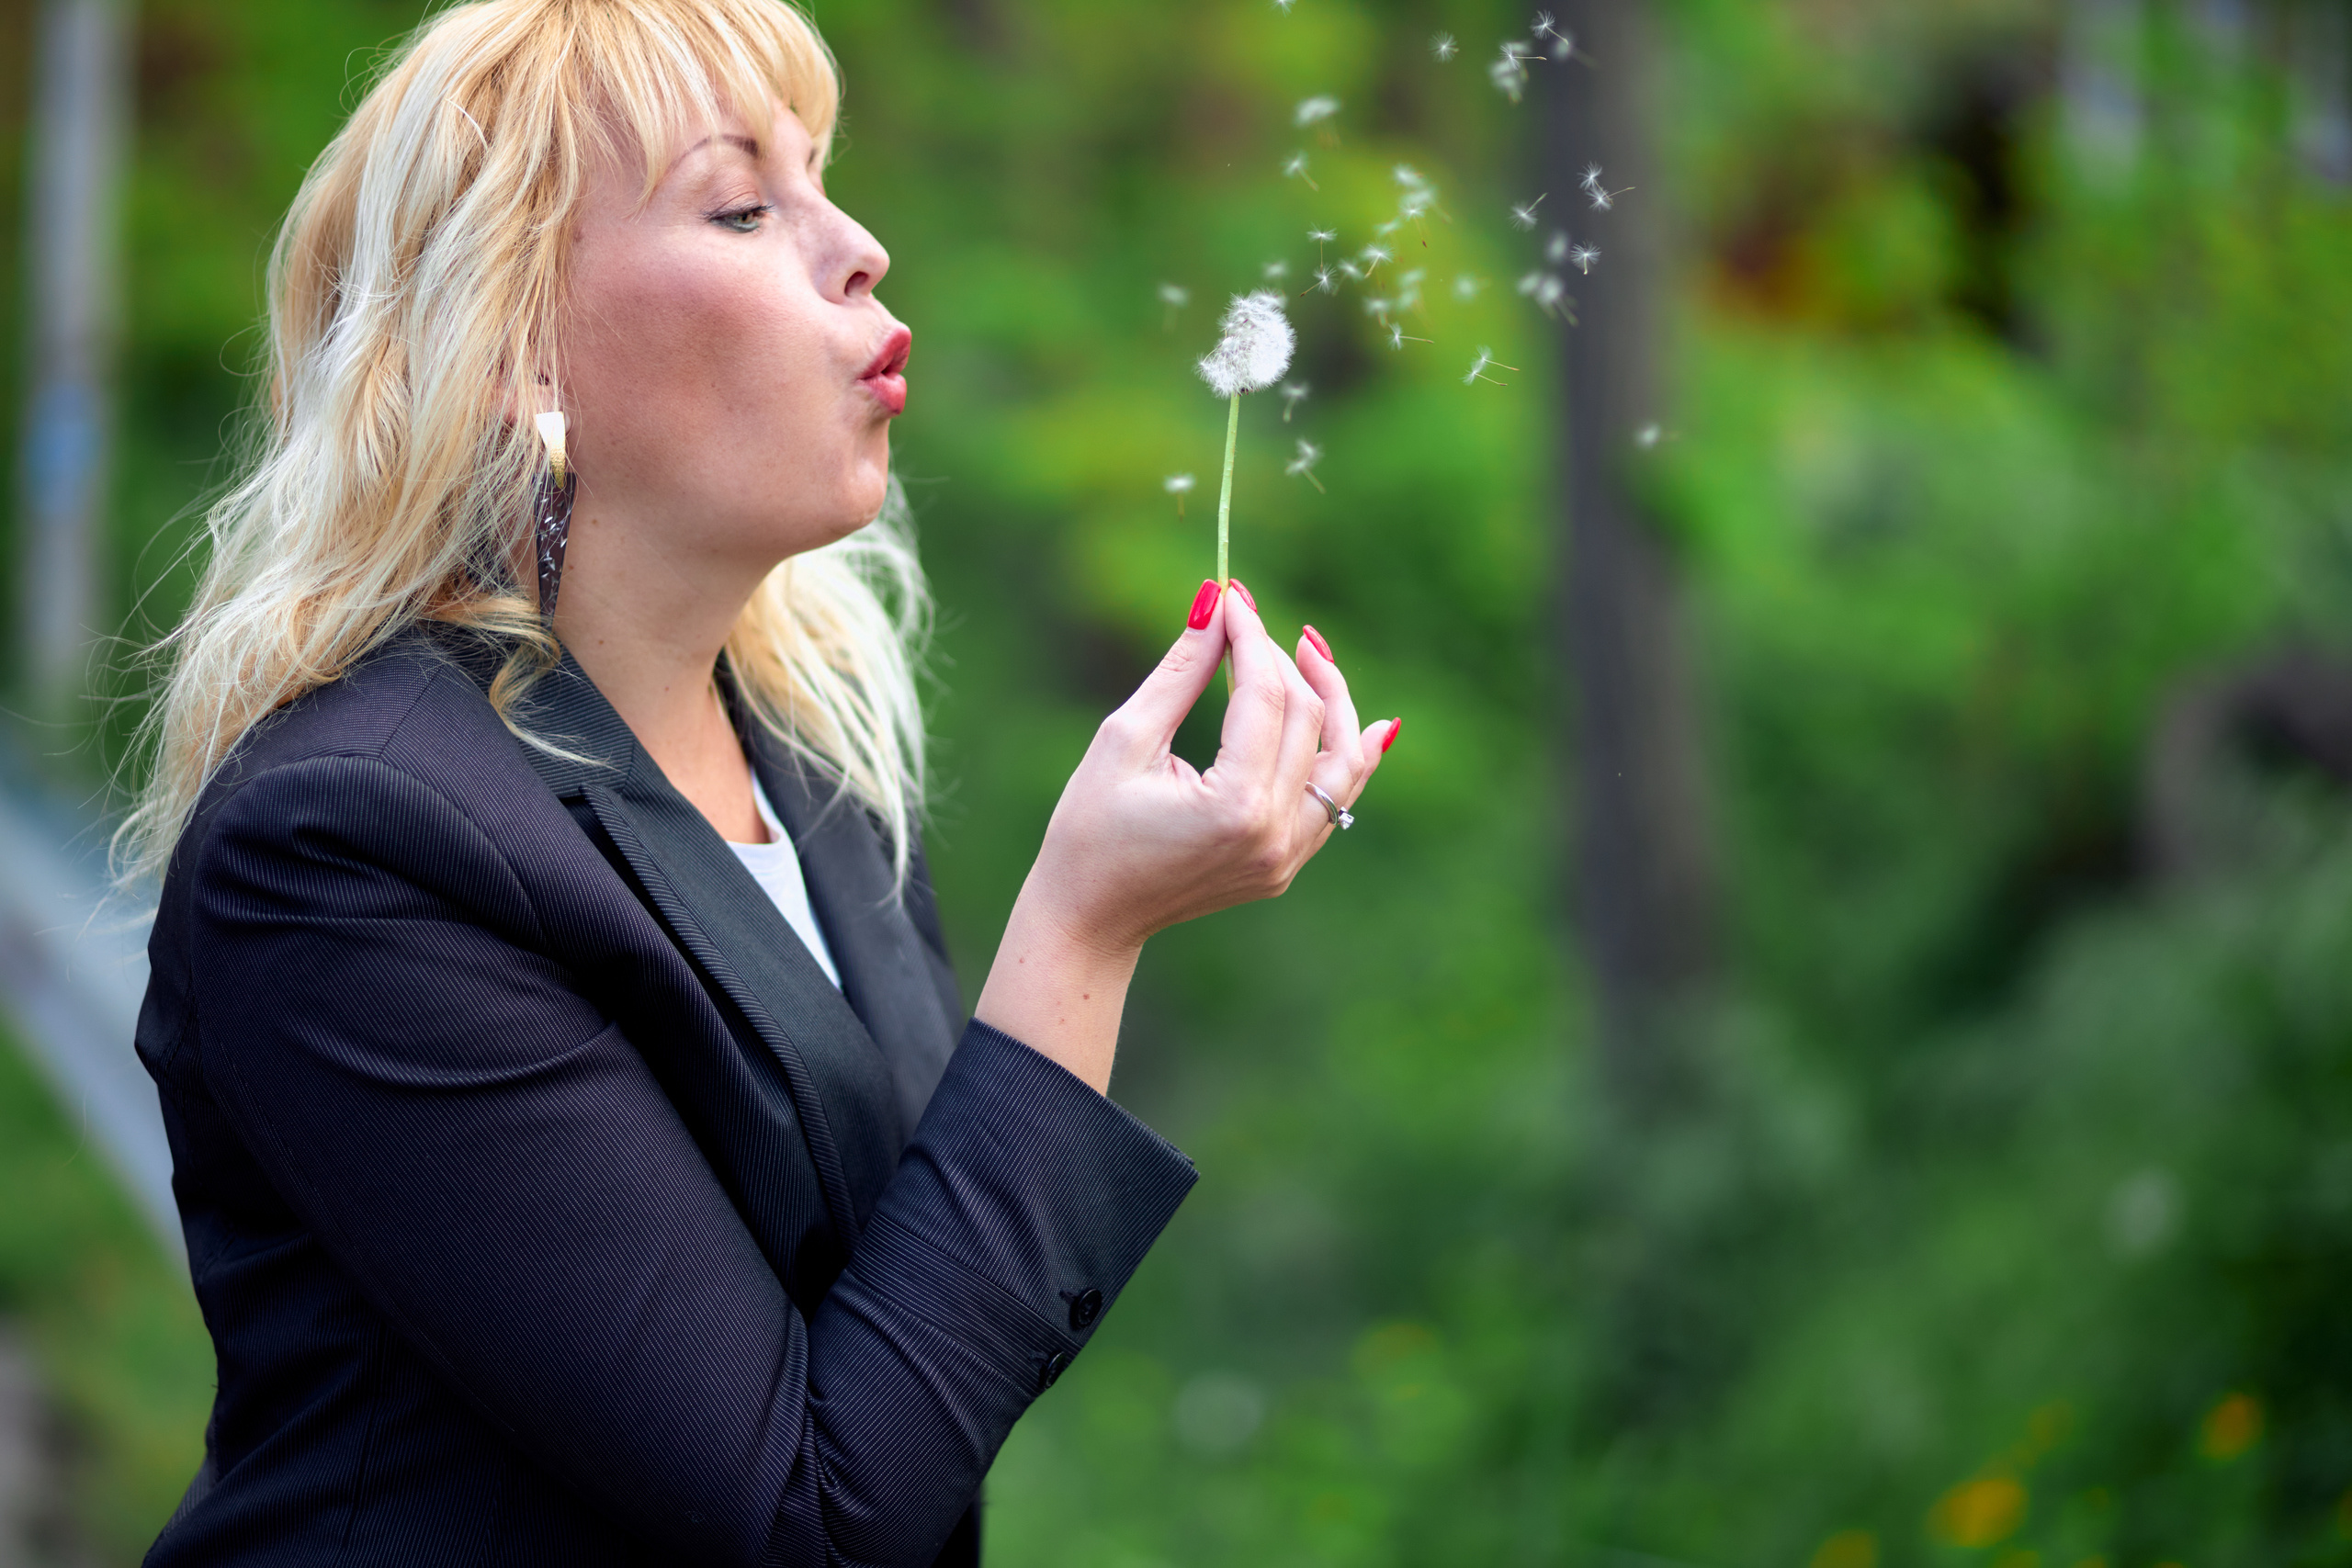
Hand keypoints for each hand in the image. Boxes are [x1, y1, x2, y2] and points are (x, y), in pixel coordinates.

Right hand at [974, 578, 1397, 1090]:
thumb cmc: (1090, 827)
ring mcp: (1287, 855)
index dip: (1250, 637)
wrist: (1091, 917)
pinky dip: (1350, 757)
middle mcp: (1275, 834)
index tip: (1231, 595)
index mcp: (1234, 805)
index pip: (1265, 698)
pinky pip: (1336, 801)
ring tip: (1309, 652)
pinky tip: (1368, 724)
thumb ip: (1180, 672)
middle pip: (1307, 721)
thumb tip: (1214, 603)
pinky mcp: (1287, 864)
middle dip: (1280, 660)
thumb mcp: (1125, 739)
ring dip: (1332, 702)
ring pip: (1342, 762)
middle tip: (1246, 620)